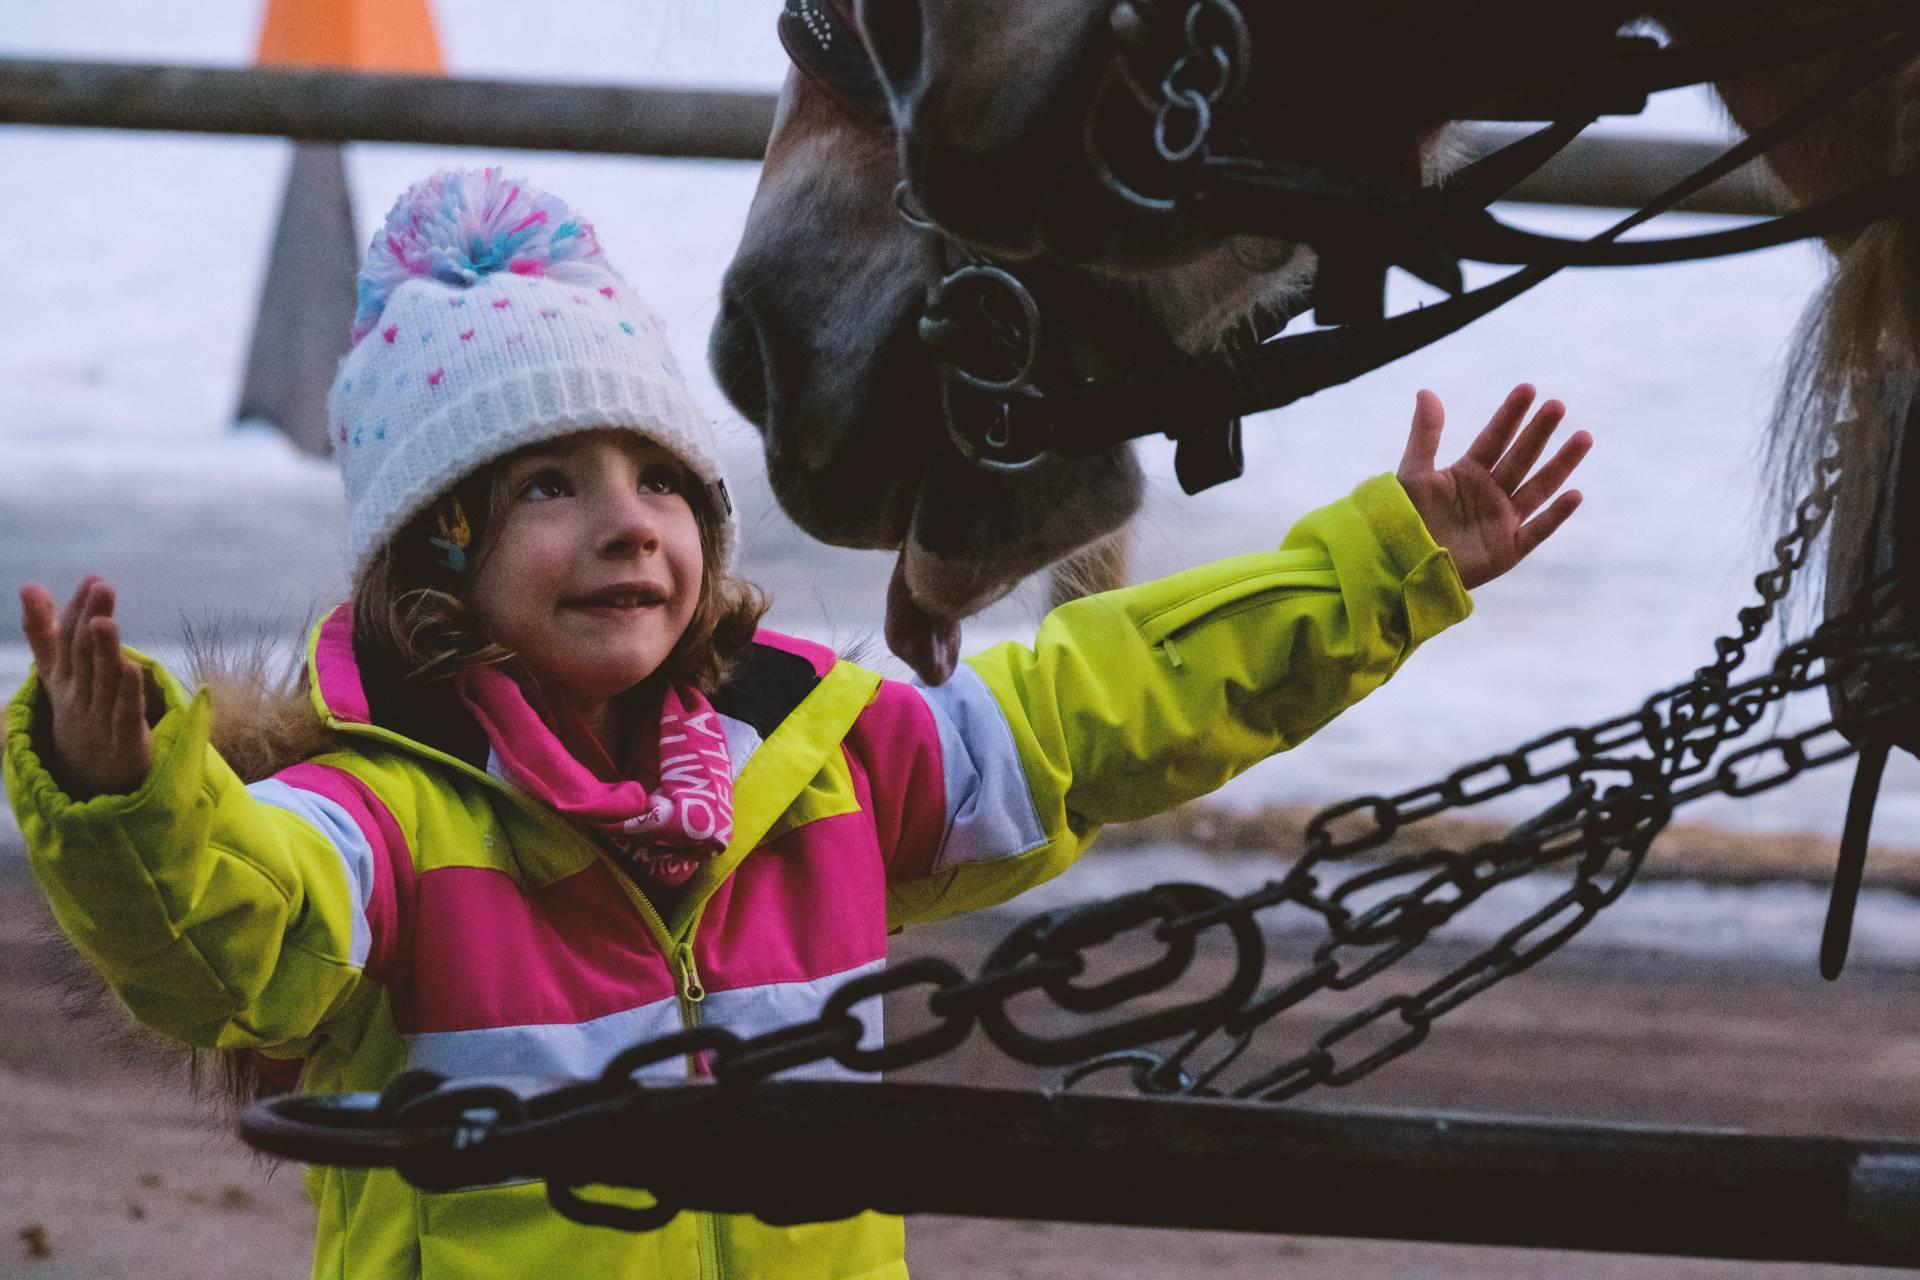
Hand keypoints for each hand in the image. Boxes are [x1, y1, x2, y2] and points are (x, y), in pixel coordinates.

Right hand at [19, 577, 153, 797]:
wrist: (90, 776)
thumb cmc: (79, 710)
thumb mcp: (60, 672)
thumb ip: (47, 630)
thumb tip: (29, 585)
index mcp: (63, 677)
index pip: (68, 638)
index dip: (79, 609)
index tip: (93, 579)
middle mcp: (77, 694)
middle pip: (84, 653)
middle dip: (90, 619)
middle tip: (101, 587)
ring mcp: (97, 717)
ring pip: (101, 680)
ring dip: (104, 650)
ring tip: (105, 621)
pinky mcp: (123, 740)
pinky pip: (124, 713)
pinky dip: (127, 692)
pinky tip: (132, 668)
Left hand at [1396, 384, 1590, 590]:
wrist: (1399, 567)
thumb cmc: (1402, 521)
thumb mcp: (1413, 474)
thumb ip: (1425, 435)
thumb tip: (1426, 391)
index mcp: (1467, 474)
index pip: (1494, 439)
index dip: (1510, 415)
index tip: (1528, 389)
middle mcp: (1489, 493)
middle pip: (1520, 458)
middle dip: (1539, 432)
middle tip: (1557, 405)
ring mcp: (1501, 521)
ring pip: (1538, 487)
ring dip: (1561, 464)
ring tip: (1583, 436)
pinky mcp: (1508, 550)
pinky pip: (1537, 529)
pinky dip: (1556, 514)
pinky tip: (1575, 494)